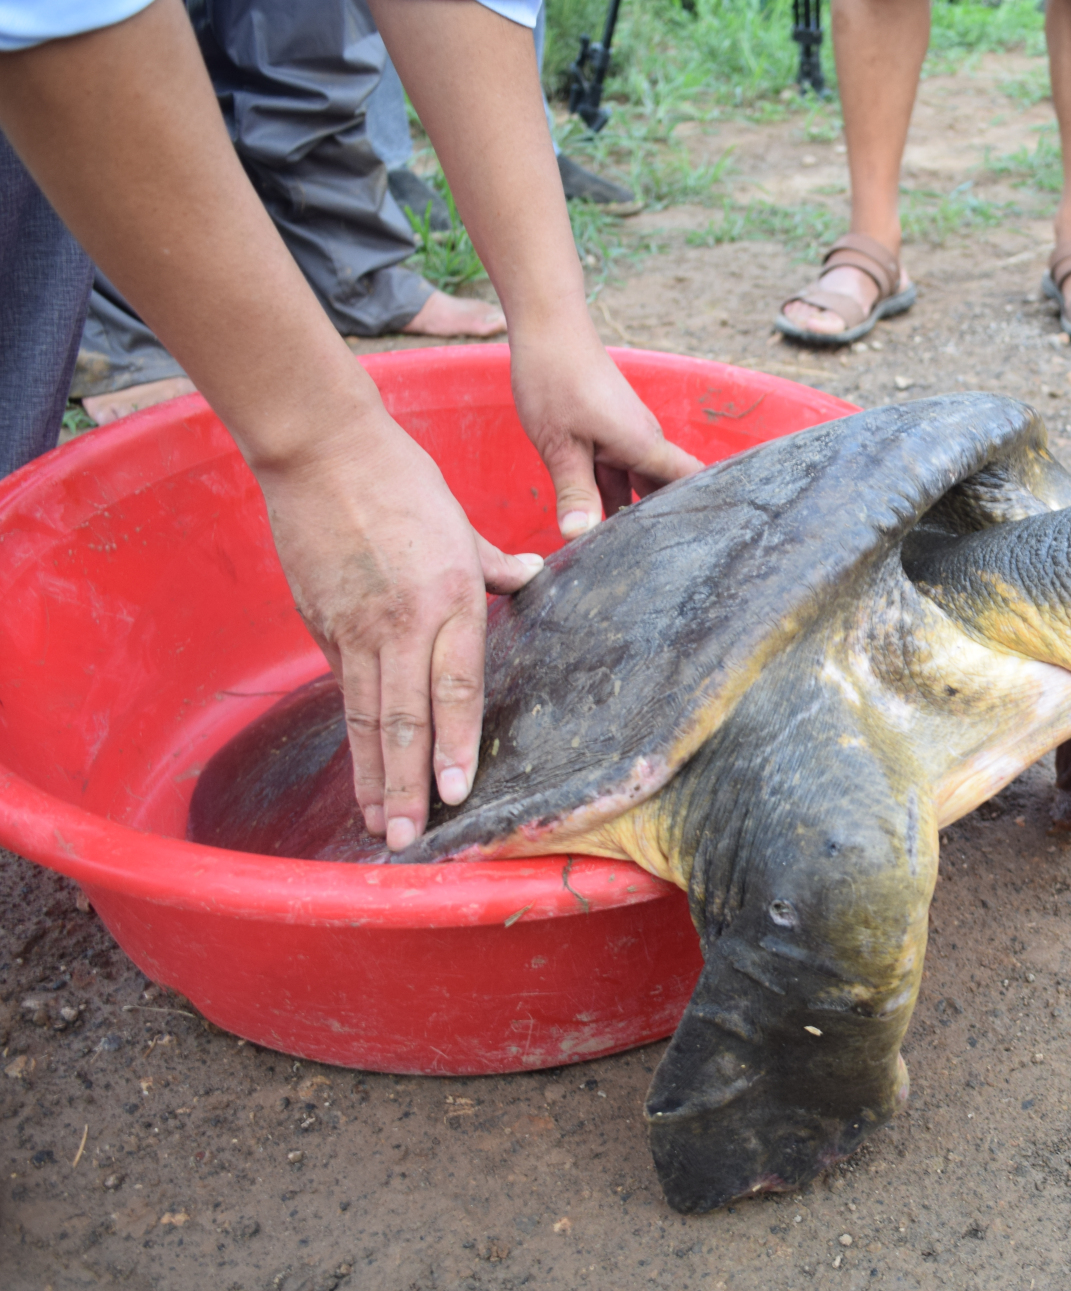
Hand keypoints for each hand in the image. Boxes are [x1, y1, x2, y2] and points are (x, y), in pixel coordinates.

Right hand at [253, 412, 543, 851]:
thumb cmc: (402, 481)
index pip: (456, 688)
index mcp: (449, 599)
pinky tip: (360, 769)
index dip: (454, 746)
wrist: (323, 451)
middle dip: (406, 785)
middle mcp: (403, 623)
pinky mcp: (320, 622)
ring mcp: (355, 627)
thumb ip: (494, 565)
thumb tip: (529, 577)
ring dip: (373, 776)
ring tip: (378, 824)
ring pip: (367, 717)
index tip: (455, 793)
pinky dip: (353, 734)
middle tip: (406, 839)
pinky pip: (343, 689)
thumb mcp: (461, 525)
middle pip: (405, 718)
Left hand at [510, 336, 701, 537]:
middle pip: (663, 489)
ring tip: (619, 550)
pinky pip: (615, 470)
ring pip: (634, 483)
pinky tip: (591, 515)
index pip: (691, 481)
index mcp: (644, 445)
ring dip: (626, 510)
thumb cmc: (556, 380)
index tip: (709, 539)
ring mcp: (625, 436)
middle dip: (660, 521)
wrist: (546, 329)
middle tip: (654, 562)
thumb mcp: (560, 445)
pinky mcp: (606, 431)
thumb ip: (574, 493)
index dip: (704, 508)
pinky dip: (607, 492)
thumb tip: (579, 536)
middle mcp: (643, 441)